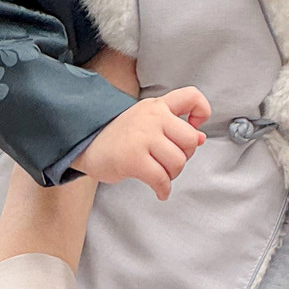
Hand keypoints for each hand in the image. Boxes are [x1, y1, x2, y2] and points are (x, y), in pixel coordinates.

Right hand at [73, 87, 210, 199]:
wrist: (87, 144)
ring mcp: (142, 137)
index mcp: (157, 106)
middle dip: (185, 156)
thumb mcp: (147, 121)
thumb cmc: (121, 136)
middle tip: (170, 162)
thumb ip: (174, 126)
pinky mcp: (133, 159)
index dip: (202, 112)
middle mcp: (152, 117)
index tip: (195, 126)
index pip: (192, 96)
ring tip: (160, 175)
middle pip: (190, 140)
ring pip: (178, 162)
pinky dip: (163, 190)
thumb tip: (200, 138)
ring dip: (172, 175)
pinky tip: (160, 191)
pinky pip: (161, 179)